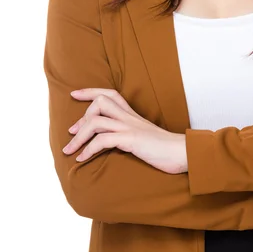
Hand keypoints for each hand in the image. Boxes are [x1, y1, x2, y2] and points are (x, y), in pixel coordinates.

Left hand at [62, 88, 186, 174]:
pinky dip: (88, 150)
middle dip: (81, 116)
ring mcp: (130, 127)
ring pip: (96, 120)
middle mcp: (129, 117)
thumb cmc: (164, 149)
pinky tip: (83, 159)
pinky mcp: (131, 140)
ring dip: (78, 136)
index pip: (110, 94)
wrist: (182, 152)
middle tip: (72, 133)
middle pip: (100, 101)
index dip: (90, 91)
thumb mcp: (144, 137)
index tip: (74, 94)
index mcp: (132, 115)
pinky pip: (102, 140)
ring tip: (70, 150)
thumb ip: (130, 134)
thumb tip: (115, 142)